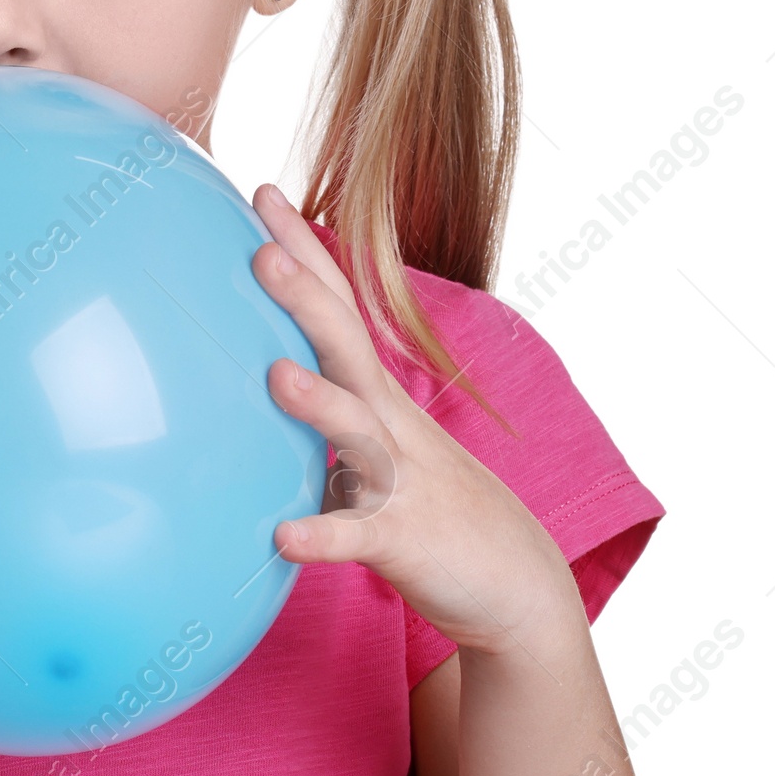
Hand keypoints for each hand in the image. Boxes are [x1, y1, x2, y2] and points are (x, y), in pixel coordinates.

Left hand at [251, 183, 584, 656]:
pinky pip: (358, 536)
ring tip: (274, 376)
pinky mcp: (403, 538)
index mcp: (376, 394)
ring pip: (357, 433)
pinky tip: (282, 536)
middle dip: (306, 296)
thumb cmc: (429, 507)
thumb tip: (256, 383)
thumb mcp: (372, 449)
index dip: (303, 249)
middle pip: (346, 347)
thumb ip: (320, 417)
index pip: (336, 304)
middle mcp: (390, 422)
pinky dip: (322, 534)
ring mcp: (399, 478)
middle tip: (260, 249)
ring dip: (318, 404)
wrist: (518, 586)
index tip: (262, 189)